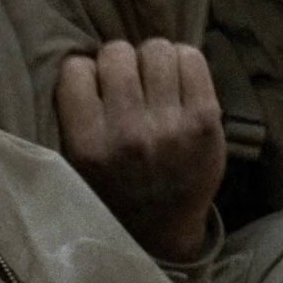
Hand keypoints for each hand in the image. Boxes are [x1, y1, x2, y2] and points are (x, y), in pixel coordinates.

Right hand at [56, 39, 225, 262]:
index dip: (86, 75)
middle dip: (121, 64)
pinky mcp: (206, 121)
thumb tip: (90, 55)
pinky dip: (184, 63)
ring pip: (156, 49)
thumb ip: (75, 115)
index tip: (96, 91)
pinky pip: (191, 58)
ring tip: (155, 83)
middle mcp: (128, 135)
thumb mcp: (76, 163)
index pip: (76, 70)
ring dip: (153, 61)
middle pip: (117, 53)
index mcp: (88, 145)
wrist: (162, 232)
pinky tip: (179, 84)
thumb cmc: (114, 189)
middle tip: (129, 86)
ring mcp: (170, 127)